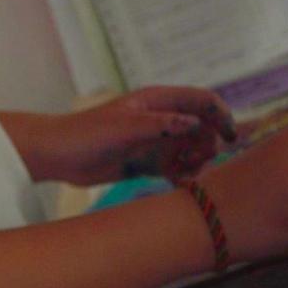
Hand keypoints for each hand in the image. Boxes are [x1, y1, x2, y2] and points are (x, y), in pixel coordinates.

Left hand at [9, 86, 236, 185]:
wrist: (57, 156)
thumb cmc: (86, 133)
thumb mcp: (124, 127)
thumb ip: (160, 125)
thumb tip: (195, 123)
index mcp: (157, 100)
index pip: (202, 100)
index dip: (221, 115)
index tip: (229, 138)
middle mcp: (161, 119)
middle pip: (203, 128)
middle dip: (208, 145)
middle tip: (197, 163)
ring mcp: (155, 141)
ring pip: (192, 151)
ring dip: (196, 164)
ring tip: (184, 177)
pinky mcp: (147, 163)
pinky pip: (176, 170)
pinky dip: (182, 178)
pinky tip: (178, 186)